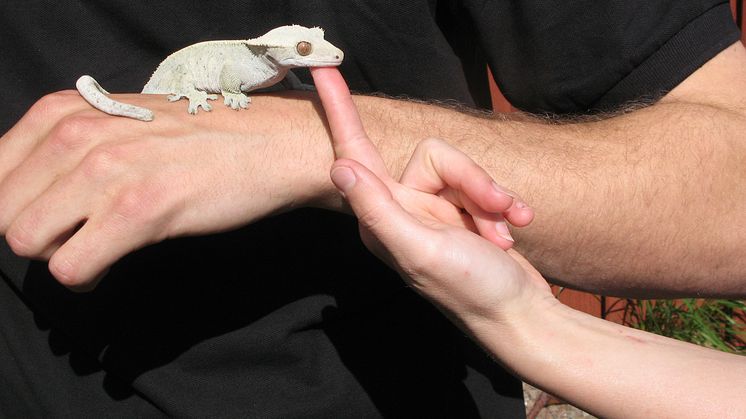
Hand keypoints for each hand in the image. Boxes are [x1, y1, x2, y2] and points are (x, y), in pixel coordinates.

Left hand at [0, 90, 328, 289]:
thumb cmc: (202, 137)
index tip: (50, 219)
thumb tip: (31, 195)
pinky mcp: (137, 211)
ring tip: (95, 247)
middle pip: (3, 213)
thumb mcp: (121, 121)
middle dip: (36, 235)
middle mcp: (76, 135)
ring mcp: (106, 172)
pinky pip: (72, 267)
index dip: (15, 207)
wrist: (270, 144)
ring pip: (25, 241)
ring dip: (58, 255)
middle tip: (77, 235)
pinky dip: (85, 275)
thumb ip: (71, 145)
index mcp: (64, 112)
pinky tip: (111, 262)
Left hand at [312, 67, 548, 321]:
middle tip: (496, 214)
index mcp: (382, 216)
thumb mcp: (421, 250)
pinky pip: (482, 185)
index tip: (324, 71)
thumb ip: (381, 209)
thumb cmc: (471, 290)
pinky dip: (502, 206)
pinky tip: (512, 229)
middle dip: (473, 181)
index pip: (355, 154)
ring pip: (464, 169)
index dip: (340, 111)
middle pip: (435, 155)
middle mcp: (403, 208)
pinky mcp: (463, 212)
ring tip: (503, 232)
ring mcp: (435, 209)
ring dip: (491, 199)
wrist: (520, 313)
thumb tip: (340, 169)